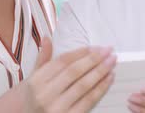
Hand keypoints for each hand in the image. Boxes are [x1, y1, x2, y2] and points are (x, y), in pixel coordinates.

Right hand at [0, 37, 115, 112]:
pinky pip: (89, 101)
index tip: (94, 47)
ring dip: (100, 72)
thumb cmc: (32, 99)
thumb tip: (47, 38)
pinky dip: (101, 89)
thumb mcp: (32, 78)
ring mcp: (57, 107)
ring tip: (111, 62)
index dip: (80, 53)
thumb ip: (43, 59)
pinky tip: (108, 79)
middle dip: (94, 59)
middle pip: (74, 72)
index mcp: (36, 81)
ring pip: (83, 86)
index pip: (62, 62)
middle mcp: (45, 94)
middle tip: (108, 51)